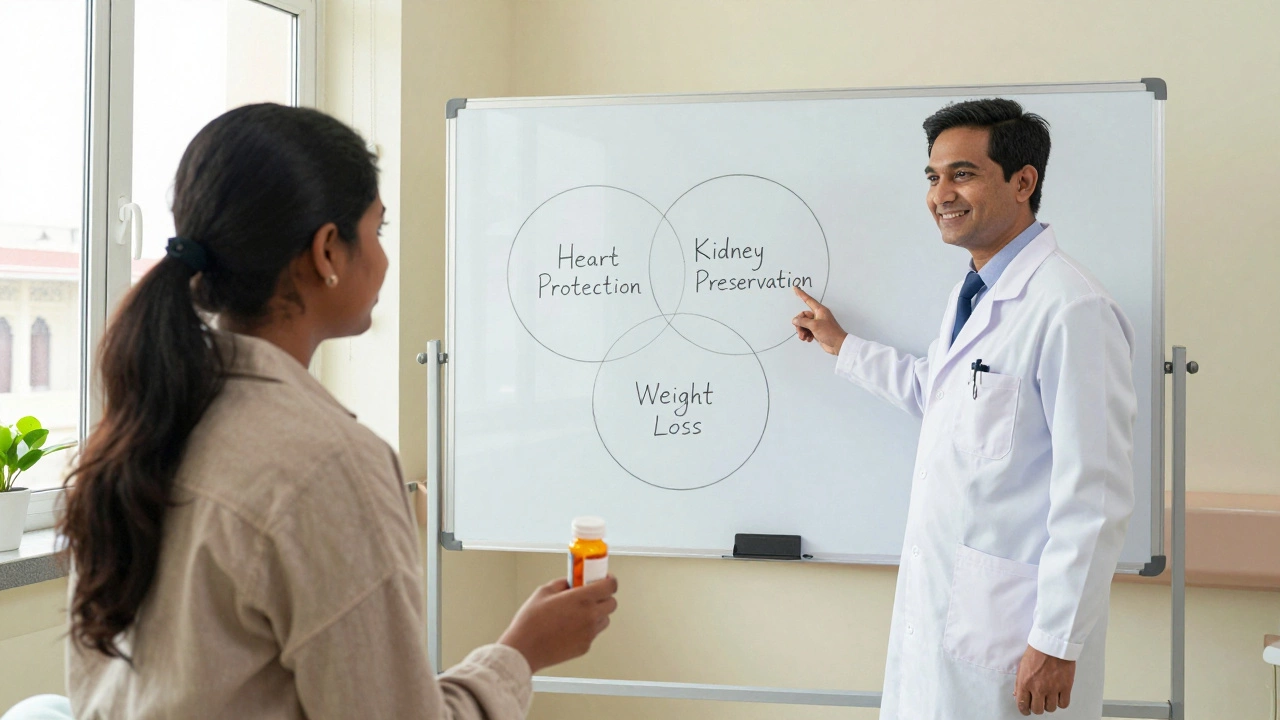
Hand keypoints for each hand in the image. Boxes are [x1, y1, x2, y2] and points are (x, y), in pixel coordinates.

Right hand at [497, 576, 618, 672]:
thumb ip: (563, 583)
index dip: (610, 579)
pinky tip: (571, 625)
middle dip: (604, 596)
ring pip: (605, 619)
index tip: (604, 578)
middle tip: (591, 594)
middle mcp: (590, 616)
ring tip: (579, 611)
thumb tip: (571, 581)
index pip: (610, 585)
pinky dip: (588, 627)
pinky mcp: (585, 646)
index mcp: (582, 599)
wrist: (524, 649)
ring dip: (598, 612)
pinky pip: (594, 633)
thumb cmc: (530, 622)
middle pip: (612, 603)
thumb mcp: (544, 592)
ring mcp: (589, 633)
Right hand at [791, 286, 847, 354]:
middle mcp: (818, 316)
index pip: (808, 300)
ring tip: (804, 337)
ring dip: (802, 331)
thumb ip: (803, 322)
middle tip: (800, 331)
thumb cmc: (830, 333)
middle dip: (799, 324)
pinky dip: (805, 335)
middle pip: (803, 316)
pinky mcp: (817, 331)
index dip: (801, 294)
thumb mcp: (814, 325)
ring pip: (804, 324)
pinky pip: (807, 330)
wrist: (838, 345)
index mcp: (820, 310)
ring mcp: (817, 324)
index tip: (795, 288)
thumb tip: (795, 320)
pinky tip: (808, 339)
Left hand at [1014, 645, 1074, 714]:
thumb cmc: (1037, 652)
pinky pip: (1063, 704)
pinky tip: (1058, 696)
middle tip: (1039, 703)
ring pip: (1051, 708)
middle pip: (1038, 710)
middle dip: (1037, 708)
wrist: (1052, 643)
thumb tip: (1018, 695)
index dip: (1024, 710)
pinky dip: (1061, 702)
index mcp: (1025, 683)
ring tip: (1049, 697)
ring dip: (1049, 704)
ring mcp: (1052, 688)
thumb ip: (1019, 683)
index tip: (1026, 710)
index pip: (1022, 705)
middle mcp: (1038, 688)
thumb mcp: (1022, 667)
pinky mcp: (1065, 687)